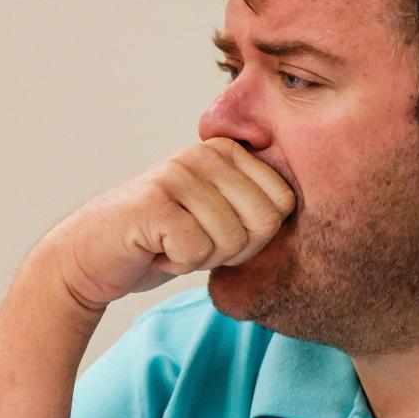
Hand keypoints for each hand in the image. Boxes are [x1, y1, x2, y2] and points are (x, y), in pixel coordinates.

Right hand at [38, 138, 295, 312]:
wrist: (91, 257)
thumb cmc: (161, 243)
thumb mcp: (219, 218)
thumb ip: (257, 209)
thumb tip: (327, 215)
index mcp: (230, 153)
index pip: (282, 207)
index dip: (255, 239)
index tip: (217, 236)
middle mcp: (207, 154)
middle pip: (264, 224)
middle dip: (232, 250)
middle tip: (193, 243)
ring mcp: (179, 173)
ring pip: (231, 240)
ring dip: (200, 258)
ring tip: (170, 243)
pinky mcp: (155, 201)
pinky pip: (198, 251)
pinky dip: (177, 264)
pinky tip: (155, 249)